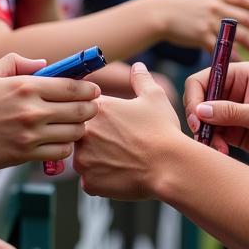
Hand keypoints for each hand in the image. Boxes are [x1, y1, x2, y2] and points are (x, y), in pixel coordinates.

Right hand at [0, 52, 100, 170]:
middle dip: (90, 108)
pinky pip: (60, 152)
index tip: (93, 90)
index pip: (72, 87)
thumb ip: (18, 62)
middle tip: (90, 108)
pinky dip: (65, 147)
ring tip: (75, 125)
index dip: (89, 89)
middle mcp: (32, 110)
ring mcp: (30, 134)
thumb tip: (45, 65)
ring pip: (74, 133)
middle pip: (80, 110)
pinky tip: (59, 141)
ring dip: (79, 128)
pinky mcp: (25, 154)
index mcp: (26, 86)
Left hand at [74, 62, 185, 200]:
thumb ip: (141, 79)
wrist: (169, 166)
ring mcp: (84, 159)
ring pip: (82, 157)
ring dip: (95, 158)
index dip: (97, 114)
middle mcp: (84, 132)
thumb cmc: (162, 131)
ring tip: (120, 158)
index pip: (82, 106)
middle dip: (93, 136)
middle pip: (79, 132)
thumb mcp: (154, 97)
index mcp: (97, 108)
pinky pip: (89, 180)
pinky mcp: (89, 182)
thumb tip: (138, 66)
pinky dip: (100, 178)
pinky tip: (119, 174)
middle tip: (118, 142)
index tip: (111, 121)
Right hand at [157, 0, 248, 56]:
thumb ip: (215, 2)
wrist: (159, 13)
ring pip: (238, 36)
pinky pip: (223, 48)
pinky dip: (233, 56)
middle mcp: (216, 6)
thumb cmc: (178, 7)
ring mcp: (210, 21)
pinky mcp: (202, 36)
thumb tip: (229, 9)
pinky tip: (239, 60)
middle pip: (246, 19)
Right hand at [183, 61, 248, 163]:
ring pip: (203, 119)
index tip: (196, 118)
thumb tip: (199, 111)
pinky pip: (212, 134)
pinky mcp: (231, 128)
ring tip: (218, 148)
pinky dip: (212, 143)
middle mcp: (231, 89)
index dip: (194, 97)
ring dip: (205, 134)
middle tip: (201, 135)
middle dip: (197, 118)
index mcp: (239, 75)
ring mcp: (230, 110)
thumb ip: (230, 112)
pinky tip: (223, 152)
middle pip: (198, 99)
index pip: (203, 79)